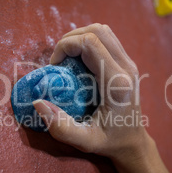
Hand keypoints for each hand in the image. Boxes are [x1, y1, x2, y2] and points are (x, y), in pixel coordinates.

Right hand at [33, 23, 148, 160]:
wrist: (133, 141)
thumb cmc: (109, 142)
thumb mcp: (84, 141)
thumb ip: (61, 127)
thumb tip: (38, 102)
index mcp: (117, 84)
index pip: (90, 43)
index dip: (65, 46)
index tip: (54, 66)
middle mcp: (127, 68)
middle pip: (97, 31)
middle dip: (70, 39)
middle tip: (58, 62)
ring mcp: (129, 62)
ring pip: (103, 30)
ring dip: (79, 38)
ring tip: (67, 59)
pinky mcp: (127, 62)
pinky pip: (107, 39)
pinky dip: (88, 42)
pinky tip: (79, 61)